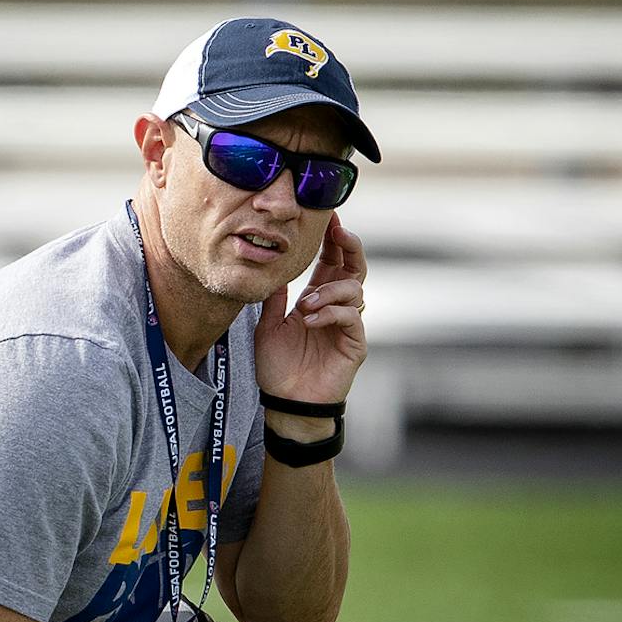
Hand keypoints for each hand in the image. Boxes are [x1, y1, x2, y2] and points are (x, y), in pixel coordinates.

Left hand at [255, 216, 366, 409]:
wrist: (285, 402)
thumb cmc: (278, 368)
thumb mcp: (267, 327)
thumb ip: (273, 300)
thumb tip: (271, 270)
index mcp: (318, 300)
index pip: (331, 263)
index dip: (332, 240)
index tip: (328, 218)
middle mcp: (336, 308)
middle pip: (353, 268)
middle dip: (348, 247)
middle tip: (338, 231)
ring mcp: (348, 325)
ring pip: (354, 290)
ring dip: (329, 290)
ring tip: (306, 305)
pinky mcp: (354, 344)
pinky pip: (352, 317)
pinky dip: (332, 313)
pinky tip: (312, 320)